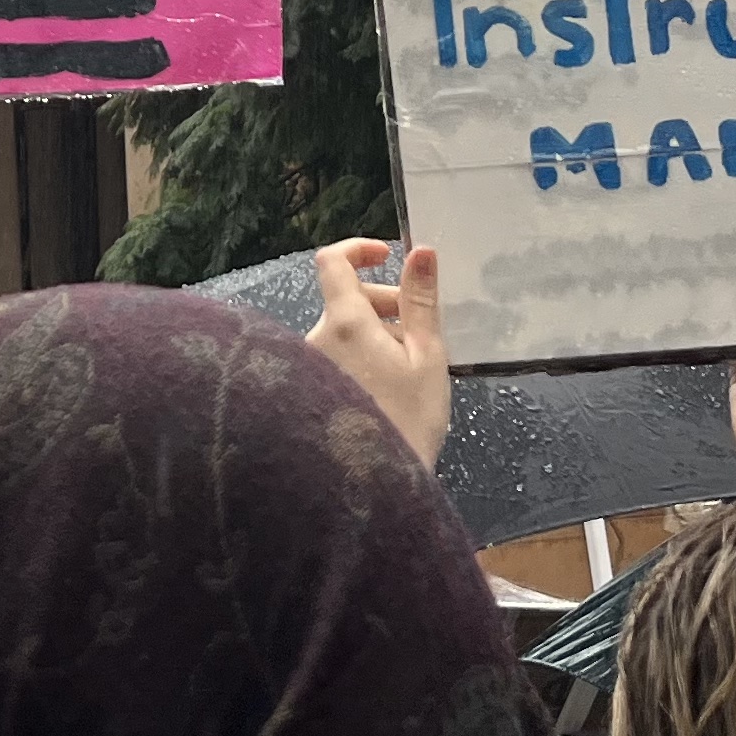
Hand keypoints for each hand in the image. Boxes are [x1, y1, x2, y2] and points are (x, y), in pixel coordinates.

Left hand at [310, 239, 449, 470]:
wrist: (373, 485)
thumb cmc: (408, 422)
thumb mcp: (427, 357)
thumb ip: (420, 301)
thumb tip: (420, 251)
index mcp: (344, 324)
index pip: (332, 261)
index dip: (359, 249)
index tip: (386, 256)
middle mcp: (316, 340)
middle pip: (345, 299)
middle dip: (383, 302)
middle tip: (419, 330)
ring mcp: (308, 366)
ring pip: (342, 331)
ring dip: (375, 335)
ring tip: (409, 369)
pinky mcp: (308, 390)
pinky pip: (335, 358)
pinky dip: (361, 358)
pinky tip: (388, 389)